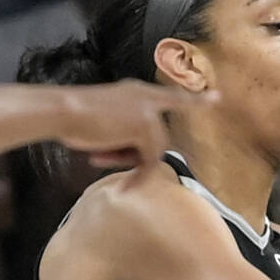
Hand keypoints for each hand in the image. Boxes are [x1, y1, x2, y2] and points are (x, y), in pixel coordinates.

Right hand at [53, 80, 217, 171]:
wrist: (61, 110)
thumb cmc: (73, 117)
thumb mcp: (105, 122)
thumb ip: (126, 132)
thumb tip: (139, 157)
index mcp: (137, 91)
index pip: (173, 97)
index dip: (196, 99)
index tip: (218, 98)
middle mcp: (147, 97)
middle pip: (157, 138)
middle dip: (133, 154)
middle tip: (100, 158)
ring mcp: (148, 111)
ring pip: (153, 150)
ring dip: (129, 162)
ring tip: (98, 158)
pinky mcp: (145, 127)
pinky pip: (149, 160)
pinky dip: (139, 176)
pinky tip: (126, 188)